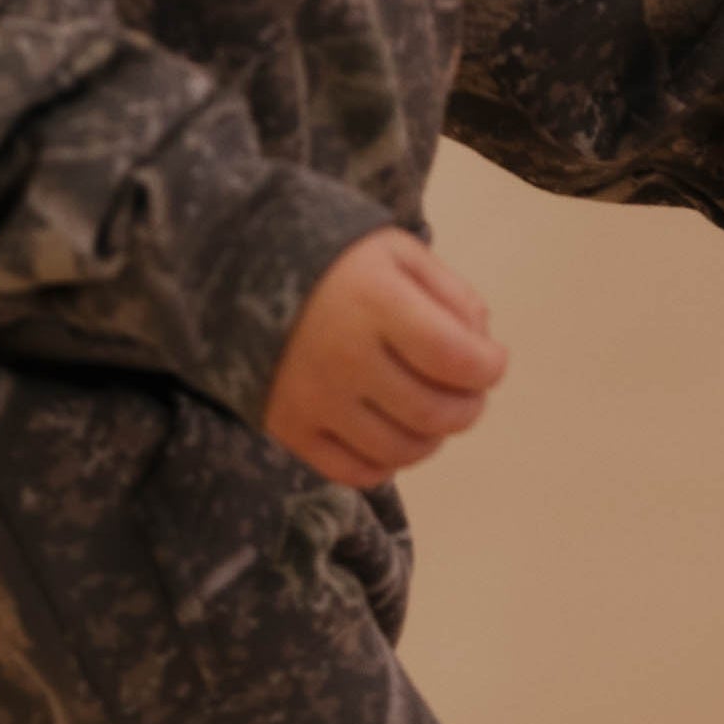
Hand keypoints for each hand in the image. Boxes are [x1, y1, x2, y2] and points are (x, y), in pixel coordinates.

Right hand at [264, 230, 507, 484]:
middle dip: (468, 407)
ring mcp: (314, 399)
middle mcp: (343, 357)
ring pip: (402, 450)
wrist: (232, 271)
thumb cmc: (331, 259)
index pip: (456, 358)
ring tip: (429, 410)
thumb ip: (449, 293)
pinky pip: (357, 472)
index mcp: (373, 301)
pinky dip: (388, 462)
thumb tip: (482, 346)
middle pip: (434, 412)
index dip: (488, 367)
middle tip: (467, 392)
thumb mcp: (395, 252)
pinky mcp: (289, 429)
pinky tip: (390, 431)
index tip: (491, 360)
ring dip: (432, 437)